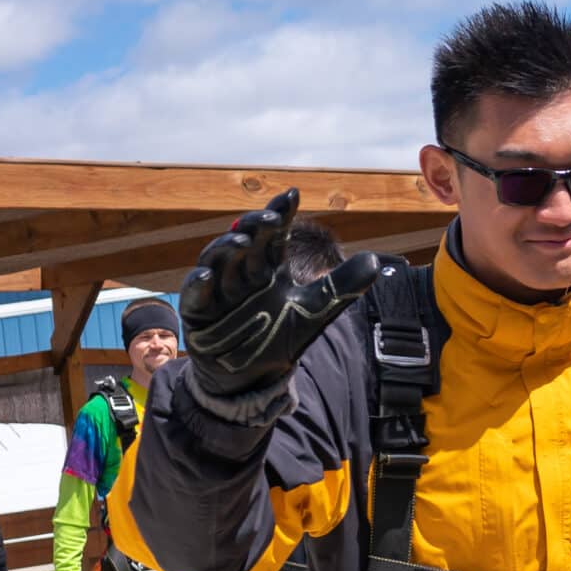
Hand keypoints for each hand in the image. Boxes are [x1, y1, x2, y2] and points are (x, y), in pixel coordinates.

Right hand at [181, 188, 382, 403]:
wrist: (252, 376)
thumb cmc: (277, 337)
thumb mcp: (315, 312)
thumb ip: (341, 286)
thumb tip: (375, 261)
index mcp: (267, 266)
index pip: (273, 233)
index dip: (280, 213)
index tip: (292, 194)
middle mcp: (242, 272)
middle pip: (245, 239)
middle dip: (255, 225)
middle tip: (272, 218)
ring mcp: (218, 289)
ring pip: (218, 258)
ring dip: (227, 247)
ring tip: (243, 239)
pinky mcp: (198, 312)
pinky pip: (195, 294)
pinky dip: (198, 283)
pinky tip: (209, 275)